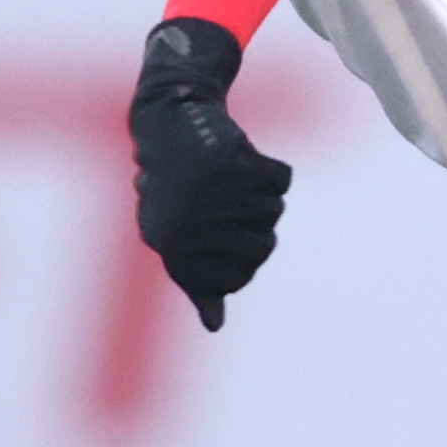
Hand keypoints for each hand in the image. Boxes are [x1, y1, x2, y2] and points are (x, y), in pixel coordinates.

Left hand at [131, 18, 293, 329]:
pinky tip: (242, 158)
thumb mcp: (181, 238)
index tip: (226, 232)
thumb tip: (214, 326)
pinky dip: (269, 169)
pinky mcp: (225, 162)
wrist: (168, 119)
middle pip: (264, 247)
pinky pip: (279, 180)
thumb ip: (199, 281)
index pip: (237, 279)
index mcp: (169, 247)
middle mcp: (182, 226)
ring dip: (261, 193)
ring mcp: (204, 195)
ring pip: (273, 211)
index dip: (243, 258)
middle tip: (231, 201)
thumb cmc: (174, 186)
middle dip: (256, 224)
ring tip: (231, 178)